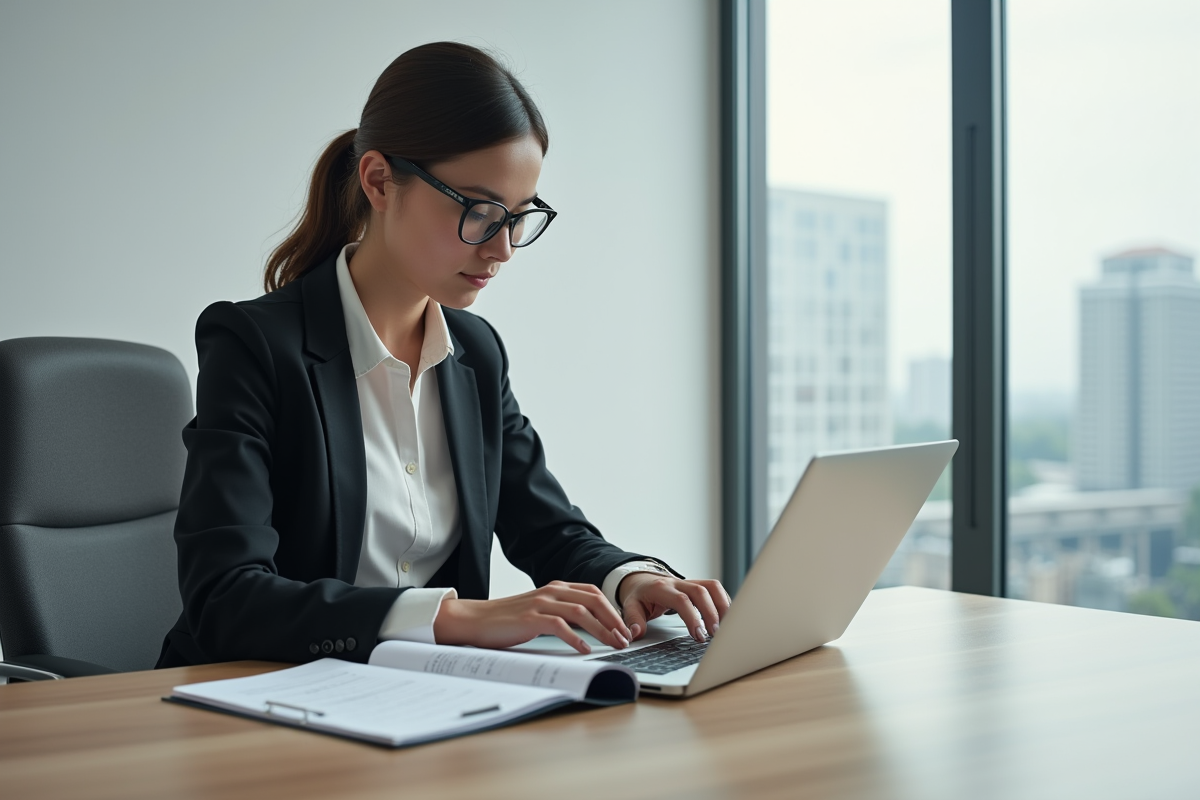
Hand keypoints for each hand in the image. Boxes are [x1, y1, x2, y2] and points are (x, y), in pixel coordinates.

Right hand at [433, 581, 632, 654]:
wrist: (475, 620)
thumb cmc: (508, 620)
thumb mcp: (539, 610)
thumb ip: (561, 612)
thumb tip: (591, 629)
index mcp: (555, 587)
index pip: (593, 592)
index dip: (612, 609)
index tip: (624, 627)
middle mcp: (551, 591)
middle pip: (593, 600)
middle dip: (614, 620)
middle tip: (625, 638)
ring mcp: (540, 603)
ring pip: (582, 613)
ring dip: (602, 630)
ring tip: (613, 645)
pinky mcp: (530, 618)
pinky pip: (560, 626)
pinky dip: (576, 638)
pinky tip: (585, 650)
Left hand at [618, 574, 730, 642]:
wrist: (642, 581)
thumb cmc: (639, 596)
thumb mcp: (630, 607)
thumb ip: (633, 620)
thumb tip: (634, 634)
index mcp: (661, 588)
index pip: (681, 600)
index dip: (692, 617)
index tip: (699, 635)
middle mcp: (678, 583)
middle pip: (701, 591)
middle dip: (711, 613)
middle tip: (715, 634)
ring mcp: (689, 583)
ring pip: (712, 587)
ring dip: (722, 606)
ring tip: (726, 627)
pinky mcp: (698, 586)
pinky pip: (715, 589)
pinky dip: (724, 603)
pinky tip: (727, 618)